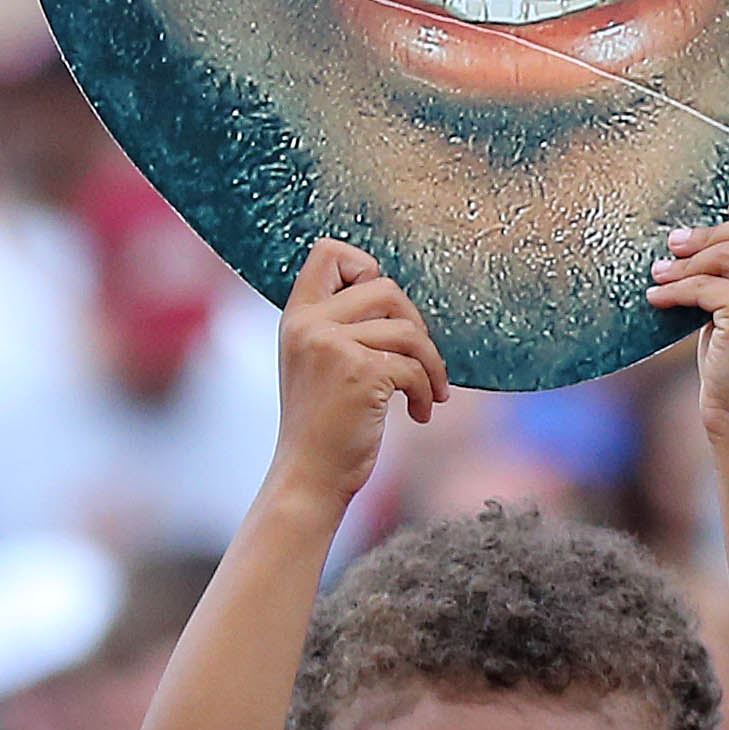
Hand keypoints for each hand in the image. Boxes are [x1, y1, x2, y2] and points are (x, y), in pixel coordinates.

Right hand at [267, 240, 442, 513]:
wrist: (309, 477)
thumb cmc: (323, 425)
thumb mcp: (318, 363)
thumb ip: (341, 326)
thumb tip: (395, 298)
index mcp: (297, 317)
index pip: (328, 252)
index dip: (366, 267)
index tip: (383, 311)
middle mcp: (308, 325)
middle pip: (385, 287)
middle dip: (415, 324)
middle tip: (419, 361)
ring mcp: (331, 346)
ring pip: (408, 329)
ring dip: (431, 364)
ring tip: (429, 393)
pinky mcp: (359, 372)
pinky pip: (413, 366)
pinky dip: (426, 391)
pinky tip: (419, 413)